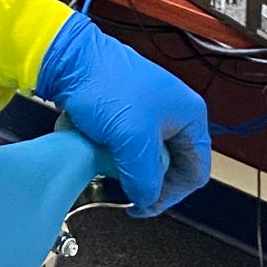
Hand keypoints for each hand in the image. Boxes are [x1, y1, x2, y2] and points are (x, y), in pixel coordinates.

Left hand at [34, 12, 209, 216]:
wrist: (71, 60)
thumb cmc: (105, 83)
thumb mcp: (133, 141)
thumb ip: (145, 179)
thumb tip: (146, 199)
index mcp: (190, 116)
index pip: (195, 171)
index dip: (172, 195)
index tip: (145, 206)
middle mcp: (174, 114)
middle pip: (170, 167)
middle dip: (145, 178)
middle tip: (126, 184)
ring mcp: (149, 114)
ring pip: (145, 159)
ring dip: (125, 165)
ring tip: (107, 157)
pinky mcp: (126, 115)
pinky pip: (125, 147)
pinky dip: (111, 152)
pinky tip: (97, 145)